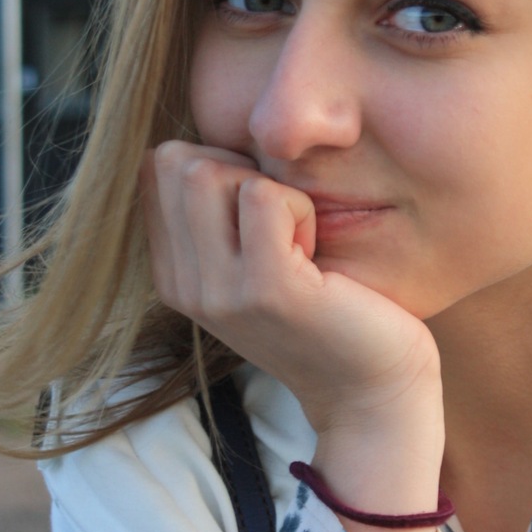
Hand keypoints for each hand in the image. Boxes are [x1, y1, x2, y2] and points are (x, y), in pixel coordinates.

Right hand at [142, 142, 444, 531]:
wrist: (373, 388)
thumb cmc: (331, 310)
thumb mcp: (258, 260)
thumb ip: (221, 212)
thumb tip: (207, 143)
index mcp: (175, 274)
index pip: (158, 167)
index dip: (219, 165)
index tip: (263, 217)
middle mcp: (183, 285)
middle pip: (177, 161)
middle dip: (240, 169)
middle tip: (286, 227)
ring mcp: (219, 291)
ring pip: (210, 171)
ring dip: (271, 189)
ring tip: (301, 243)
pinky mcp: (266, 290)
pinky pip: (263, 196)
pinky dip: (301, 208)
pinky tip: (318, 255)